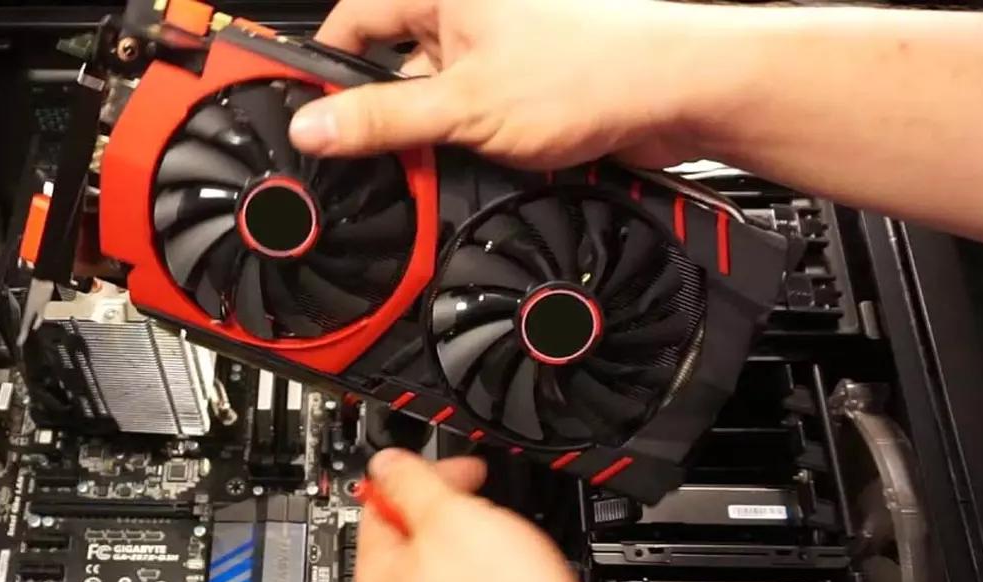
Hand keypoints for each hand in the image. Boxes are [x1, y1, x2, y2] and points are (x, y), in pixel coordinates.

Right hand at [288, 0, 730, 168]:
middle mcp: (467, 14)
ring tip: (444, 159)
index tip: (306, 117)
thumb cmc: (591, 70)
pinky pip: (469, 121)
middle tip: (375, 158)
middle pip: (391, 68)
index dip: (325, 71)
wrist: (676, 95)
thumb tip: (315, 125)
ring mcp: (495, 53)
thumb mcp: (464, 104)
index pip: (353, 21)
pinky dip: (463, 148)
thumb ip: (382, 118)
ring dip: (430, 140)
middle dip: (384, 116)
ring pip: (433, 103)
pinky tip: (472, 165)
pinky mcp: (520, 89)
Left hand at [354, 449, 621, 581]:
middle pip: (413, 531)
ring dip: (476, 537)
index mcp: (379, 577)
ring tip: (504, 534)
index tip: (456, 466)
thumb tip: (386, 462)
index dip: (422, 472)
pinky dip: (494, 571)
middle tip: (483, 495)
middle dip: (451, 506)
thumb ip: (412, 483)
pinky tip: (515, 570)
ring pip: (447, 559)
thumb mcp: (452, 518)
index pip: (379, 503)